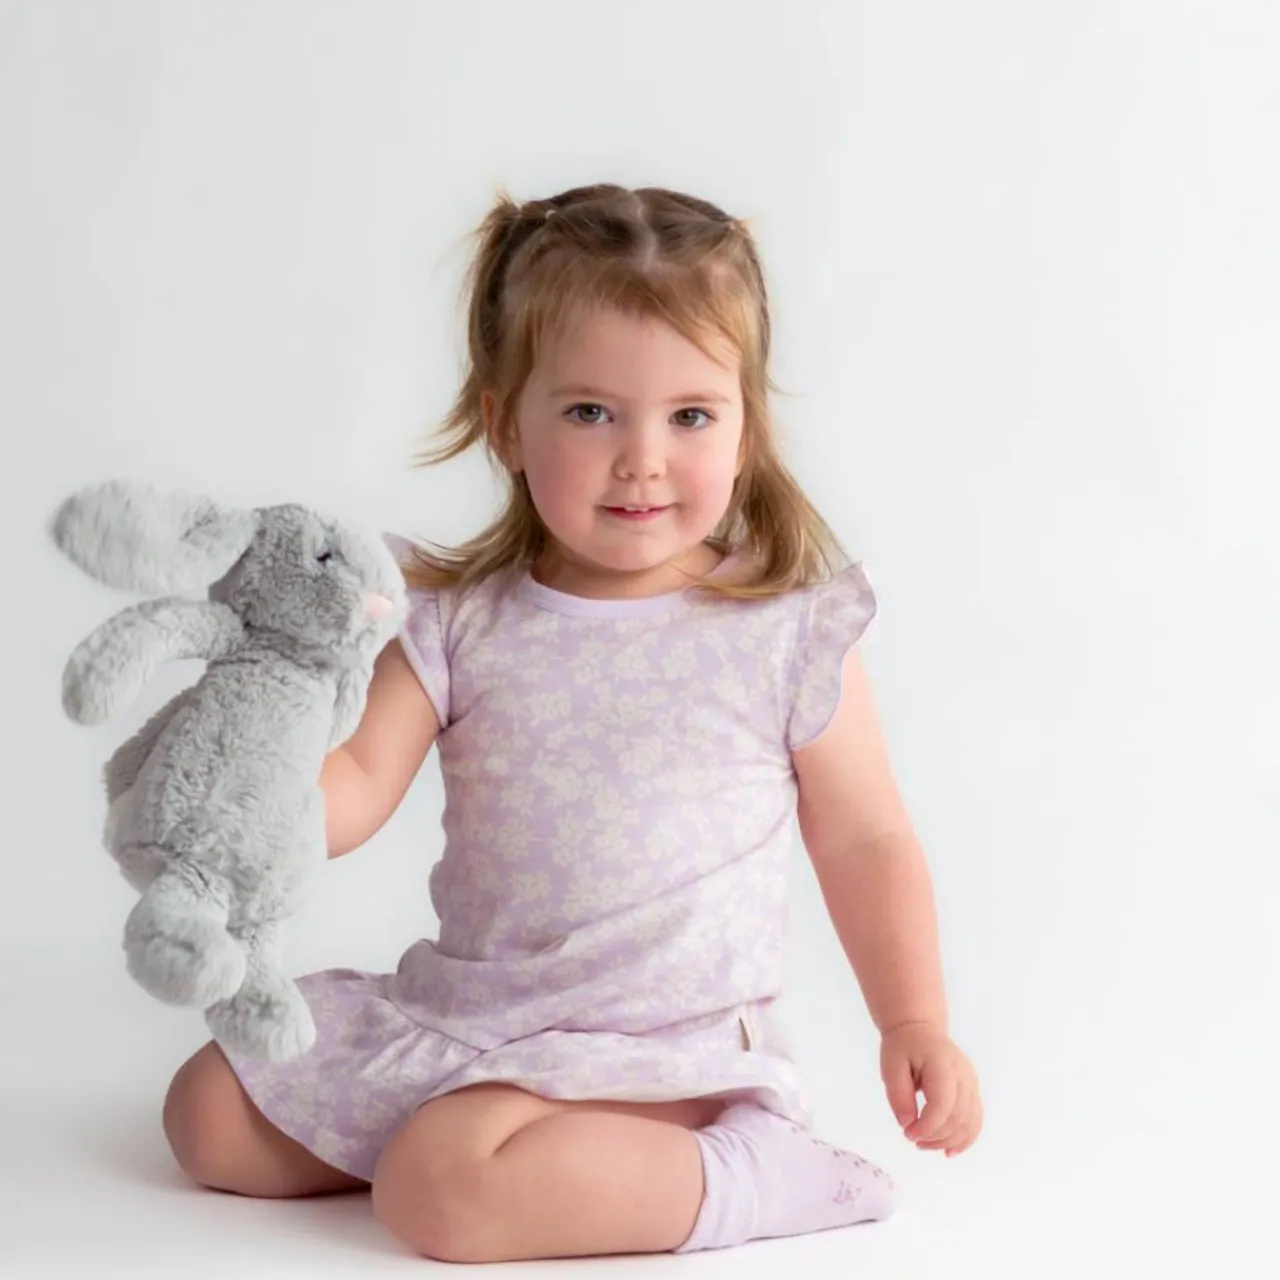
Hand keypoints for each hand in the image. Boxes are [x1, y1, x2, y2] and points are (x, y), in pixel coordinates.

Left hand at [880, 1021, 982, 1156]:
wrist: (920, 1029)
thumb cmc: (903, 1047)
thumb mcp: (890, 1067)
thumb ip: (898, 1096)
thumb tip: (907, 1124)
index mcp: (942, 1064)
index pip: (943, 1104)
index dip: (927, 1126)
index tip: (907, 1133)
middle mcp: (963, 1074)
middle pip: (958, 1117)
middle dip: (935, 1136)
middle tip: (913, 1139)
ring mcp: (972, 1083)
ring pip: (970, 1123)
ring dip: (949, 1141)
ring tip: (925, 1145)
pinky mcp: (973, 1091)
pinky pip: (975, 1120)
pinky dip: (964, 1139)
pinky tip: (949, 1150)